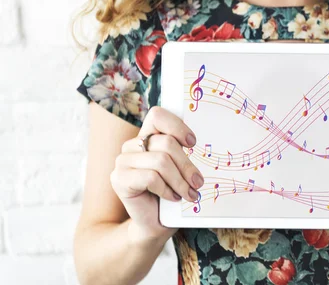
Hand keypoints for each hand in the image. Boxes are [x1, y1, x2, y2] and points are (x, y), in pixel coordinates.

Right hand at [110, 106, 204, 243]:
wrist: (154, 224)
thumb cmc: (170, 194)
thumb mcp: (179, 169)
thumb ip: (182, 152)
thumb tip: (196, 142)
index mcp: (147, 137)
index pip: (158, 115)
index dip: (177, 126)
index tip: (192, 143)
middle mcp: (132, 145)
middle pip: (166, 143)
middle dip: (187, 165)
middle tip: (198, 182)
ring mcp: (122, 161)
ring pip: (161, 162)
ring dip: (180, 181)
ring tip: (189, 193)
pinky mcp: (118, 179)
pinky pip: (150, 178)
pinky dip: (166, 190)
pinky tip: (172, 197)